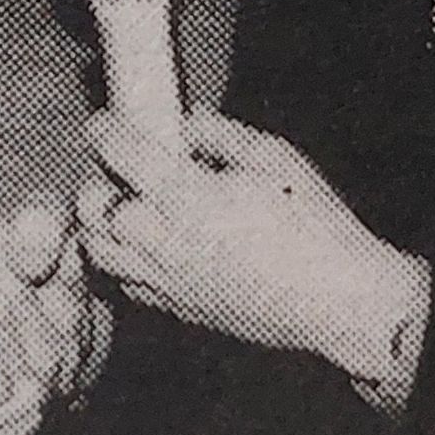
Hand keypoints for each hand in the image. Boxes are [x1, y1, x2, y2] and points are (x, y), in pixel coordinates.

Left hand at [80, 113, 423, 383]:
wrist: (339, 301)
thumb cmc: (315, 226)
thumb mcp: (275, 159)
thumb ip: (221, 135)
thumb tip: (186, 123)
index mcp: (188, 197)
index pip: (121, 155)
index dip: (105, 132)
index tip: (104, 124)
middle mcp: (167, 241)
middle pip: (95, 209)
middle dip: (96, 183)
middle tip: (116, 171)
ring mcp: (169, 281)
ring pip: (100, 253)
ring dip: (101, 227)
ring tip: (126, 211)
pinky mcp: (180, 311)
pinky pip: (129, 286)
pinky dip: (125, 263)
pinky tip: (152, 249)